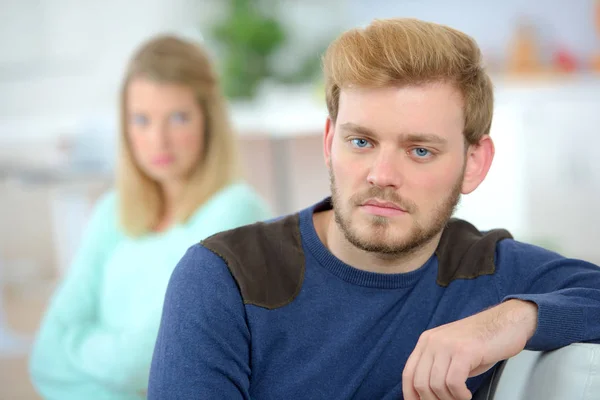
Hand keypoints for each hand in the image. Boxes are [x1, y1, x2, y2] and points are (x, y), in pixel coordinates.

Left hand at [402, 299, 537, 399]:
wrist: (506, 321)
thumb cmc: (482, 340)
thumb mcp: (452, 352)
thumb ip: (437, 366)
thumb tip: (428, 393)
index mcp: (426, 341)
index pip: (408, 373)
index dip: (410, 394)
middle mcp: (433, 341)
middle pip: (420, 382)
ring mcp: (447, 345)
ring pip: (436, 385)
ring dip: (449, 399)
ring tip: (461, 398)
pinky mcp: (464, 351)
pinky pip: (453, 382)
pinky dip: (460, 395)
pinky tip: (467, 394)